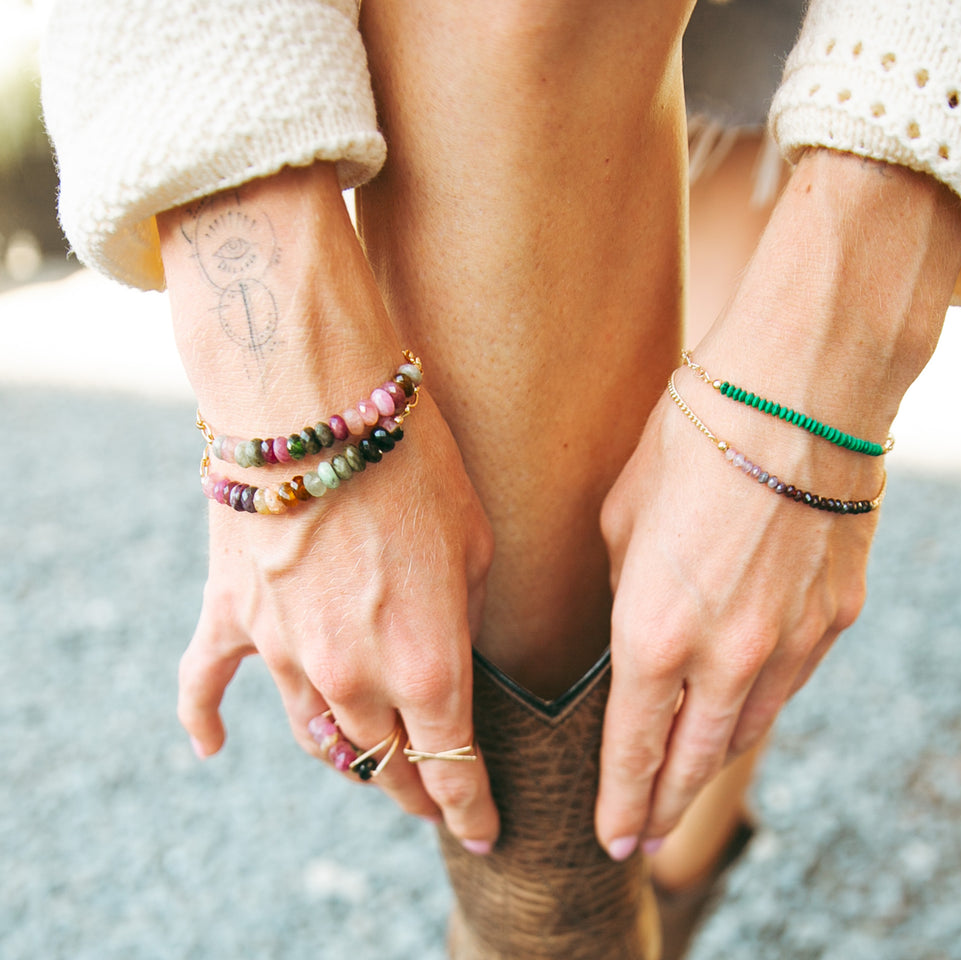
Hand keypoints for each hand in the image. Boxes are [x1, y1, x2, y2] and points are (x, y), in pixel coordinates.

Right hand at [160, 165, 499, 851]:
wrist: (316, 399)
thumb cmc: (414, 462)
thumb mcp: (475, 542)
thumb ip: (462, 617)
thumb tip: (449, 652)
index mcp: (429, 665)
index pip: (452, 768)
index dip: (470, 809)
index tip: (483, 832)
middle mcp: (354, 676)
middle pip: (385, 761)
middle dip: (416, 787)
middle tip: (435, 797)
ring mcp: (285, 654)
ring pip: (318, 736)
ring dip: (349, 757)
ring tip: (372, 765)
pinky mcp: (236, 615)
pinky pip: (207, 686)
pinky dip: (207, 722)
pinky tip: (213, 749)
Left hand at [594, 150, 960, 857]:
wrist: (798, 393)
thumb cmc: (690, 439)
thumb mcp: (623, 515)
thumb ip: (626, 588)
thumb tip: (636, 621)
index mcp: (656, 633)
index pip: (634, 747)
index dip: (622, 799)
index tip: (613, 835)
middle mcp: (728, 657)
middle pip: (695, 761)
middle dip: (664, 806)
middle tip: (643, 835)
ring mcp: (793, 644)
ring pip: (749, 732)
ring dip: (712, 765)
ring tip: (687, 786)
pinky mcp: (838, 619)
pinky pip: (791, 685)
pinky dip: (760, 709)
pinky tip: (742, 712)